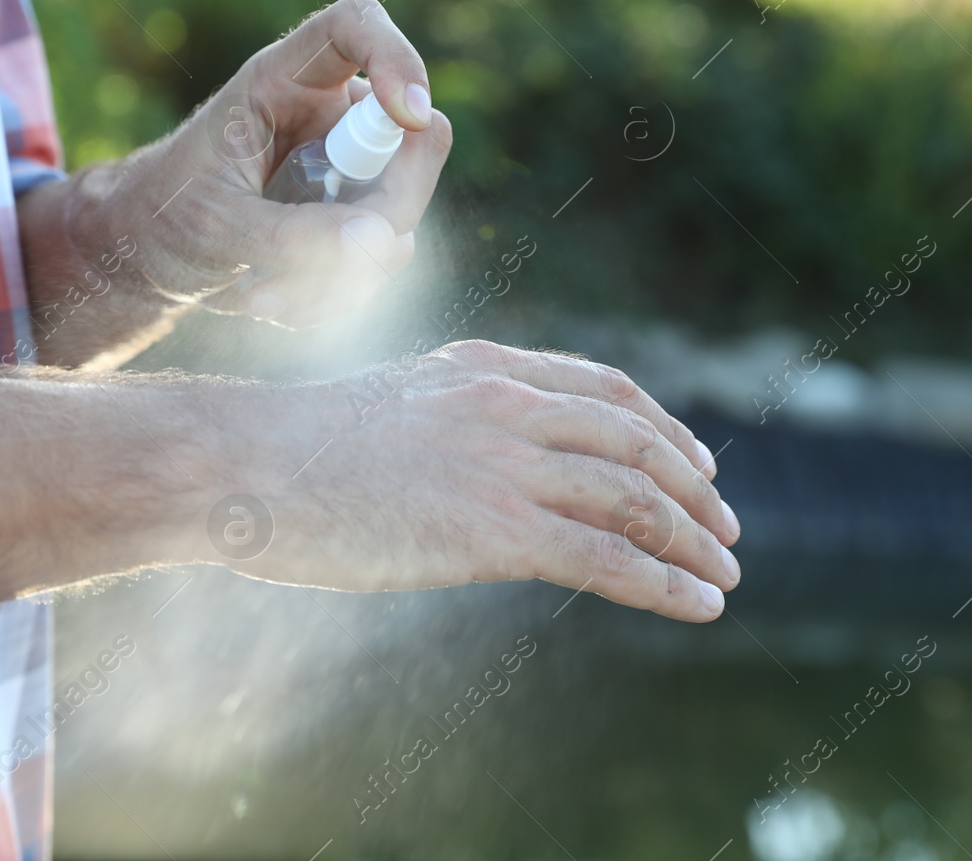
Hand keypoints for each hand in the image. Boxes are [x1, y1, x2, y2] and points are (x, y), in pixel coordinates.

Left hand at [70, 0, 449, 327]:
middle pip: (412, 141)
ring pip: (399, 217)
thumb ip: (292, 235)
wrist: (151, 258)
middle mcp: (329, 117)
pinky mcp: (354, 220)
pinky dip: (332, 294)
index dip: (398, 58)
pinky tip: (271, 298)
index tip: (409, 115)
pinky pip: (380, 259)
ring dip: (341, 274)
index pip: (356, 27)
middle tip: (332, 263)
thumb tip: (384, 244)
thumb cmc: (166, 216)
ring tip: (260, 294)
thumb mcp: (215, 227)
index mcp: (284, 81)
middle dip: (383, 213)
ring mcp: (351, 170)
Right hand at [184, 340, 740, 621]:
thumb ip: (453, 420)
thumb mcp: (395, 406)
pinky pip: (609, 557)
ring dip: (696, 540)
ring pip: (638, 499)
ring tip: (726, 573)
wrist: (245, 461)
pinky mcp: (494, 527)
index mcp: (487, 367)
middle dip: (695, 488)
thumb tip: (478, 465)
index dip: (664, 427)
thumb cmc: (295, 446)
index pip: (606, 390)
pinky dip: (668, 583)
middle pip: (639, 441)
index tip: (695, 461)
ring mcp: (506, 462)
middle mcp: (511, 403)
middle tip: (727, 528)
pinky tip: (701, 605)